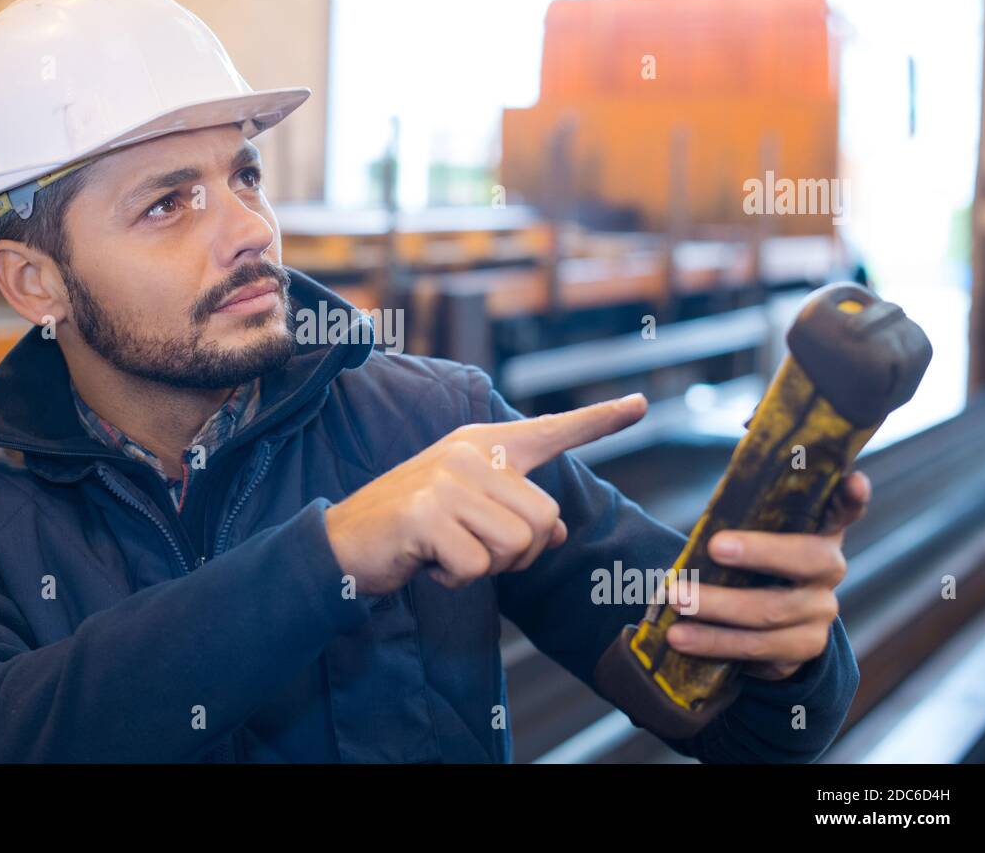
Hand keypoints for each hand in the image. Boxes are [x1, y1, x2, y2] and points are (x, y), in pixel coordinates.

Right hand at [325, 394, 648, 595]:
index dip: (599, 420)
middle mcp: (469, 453)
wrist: (344, 542)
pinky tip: (428, 563)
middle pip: (544, 519)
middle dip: (518, 554)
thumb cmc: (413, 529)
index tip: (640, 404)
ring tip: (448, 553)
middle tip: (473, 550)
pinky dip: (456, 579)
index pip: (550, 431)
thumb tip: (555, 533)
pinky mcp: (427, 515)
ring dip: (487, 568)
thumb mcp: (471, 515)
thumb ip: (518, 516)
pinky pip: (478, 566)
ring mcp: (447, 481)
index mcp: (483, 445)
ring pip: (517, 545)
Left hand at [666, 471, 871, 680]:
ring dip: (718, 607)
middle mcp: (829, 571)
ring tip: (676, 600)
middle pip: (808, 560)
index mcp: (820, 531)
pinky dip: (714, 643)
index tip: (853, 481)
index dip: (851, 497)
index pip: (844, 509)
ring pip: (773, 613)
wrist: (770, 622)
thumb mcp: (754, 535)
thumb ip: (745, 518)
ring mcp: (820, 613)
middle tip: (714, 546)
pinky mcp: (801, 650)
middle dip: (759, 552)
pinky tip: (680, 637)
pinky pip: (758, 650)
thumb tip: (707, 518)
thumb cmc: (753, 561)